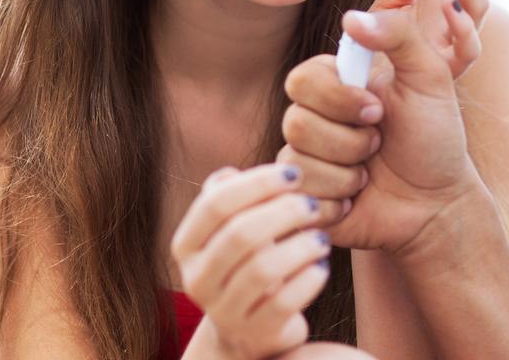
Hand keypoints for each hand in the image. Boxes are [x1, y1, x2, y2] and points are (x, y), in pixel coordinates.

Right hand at [171, 165, 331, 359]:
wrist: (248, 329)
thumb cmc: (246, 263)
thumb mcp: (231, 229)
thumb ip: (230, 198)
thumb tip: (229, 173)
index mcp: (186, 245)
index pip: (216, 204)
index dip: (258, 183)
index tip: (294, 174)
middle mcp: (197, 279)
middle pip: (240, 234)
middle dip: (284, 212)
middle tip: (313, 205)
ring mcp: (223, 311)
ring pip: (263, 270)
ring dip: (301, 246)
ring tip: (322, 237)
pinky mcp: (255, 334)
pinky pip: (284, 302)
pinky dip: (309, 279)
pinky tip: (321, 266)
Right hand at [280, 6, 481, 254]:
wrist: (438, 202)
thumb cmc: (435, 137)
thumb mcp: (429, 76)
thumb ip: (398, 34)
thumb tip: (350, 17)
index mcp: (337, 85)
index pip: (303, 79)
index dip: (340, 98)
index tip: (379, 110)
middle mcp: (316, 118)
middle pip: (296, 121)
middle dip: (350, 139)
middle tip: (379, 141)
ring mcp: (307, 159)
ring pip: (297, 160)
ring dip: (348, 170)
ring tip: (371, 171)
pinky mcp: (305, 197)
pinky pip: (302, 195)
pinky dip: (340, 198)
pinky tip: (358, 198)